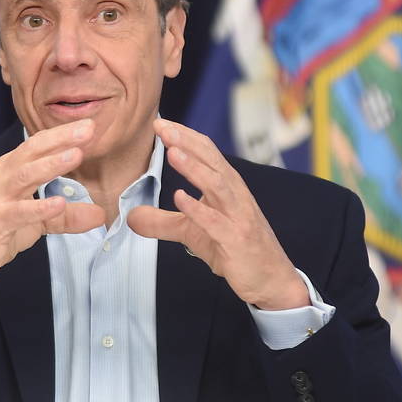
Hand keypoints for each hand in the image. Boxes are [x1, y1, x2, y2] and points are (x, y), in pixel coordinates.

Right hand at [0, 120, 105, 322]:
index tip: (90, 124)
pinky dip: (38, 207)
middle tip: (88, 128)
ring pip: (25, 175)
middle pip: (32, 151)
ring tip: (76, 154)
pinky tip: (58, 203)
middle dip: (60, 138)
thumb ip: (66, 217)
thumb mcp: (35, 223)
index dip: (63, 134)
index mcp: (11, 171)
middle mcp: (2, 177)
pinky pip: (18, 212)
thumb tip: (100, 214)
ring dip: (51, 164)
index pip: (38, 145)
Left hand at [128, 119, 310, 310]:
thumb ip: (162, 222)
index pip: (206, 153)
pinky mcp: (236, 239)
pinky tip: (180, 197)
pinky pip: (216, 221)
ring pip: (217, 185)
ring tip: (172, 153)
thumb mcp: (192, 233)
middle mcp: (235, 195)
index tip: (160, 123)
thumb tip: (131, 217)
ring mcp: (238, 216)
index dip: (184, 137)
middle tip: (162, 127)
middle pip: (212, 161)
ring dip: (195, 168)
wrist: (270, 279)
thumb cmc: (234, 249)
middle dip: (186, 142)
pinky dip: (198, 208)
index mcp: (226, 186)